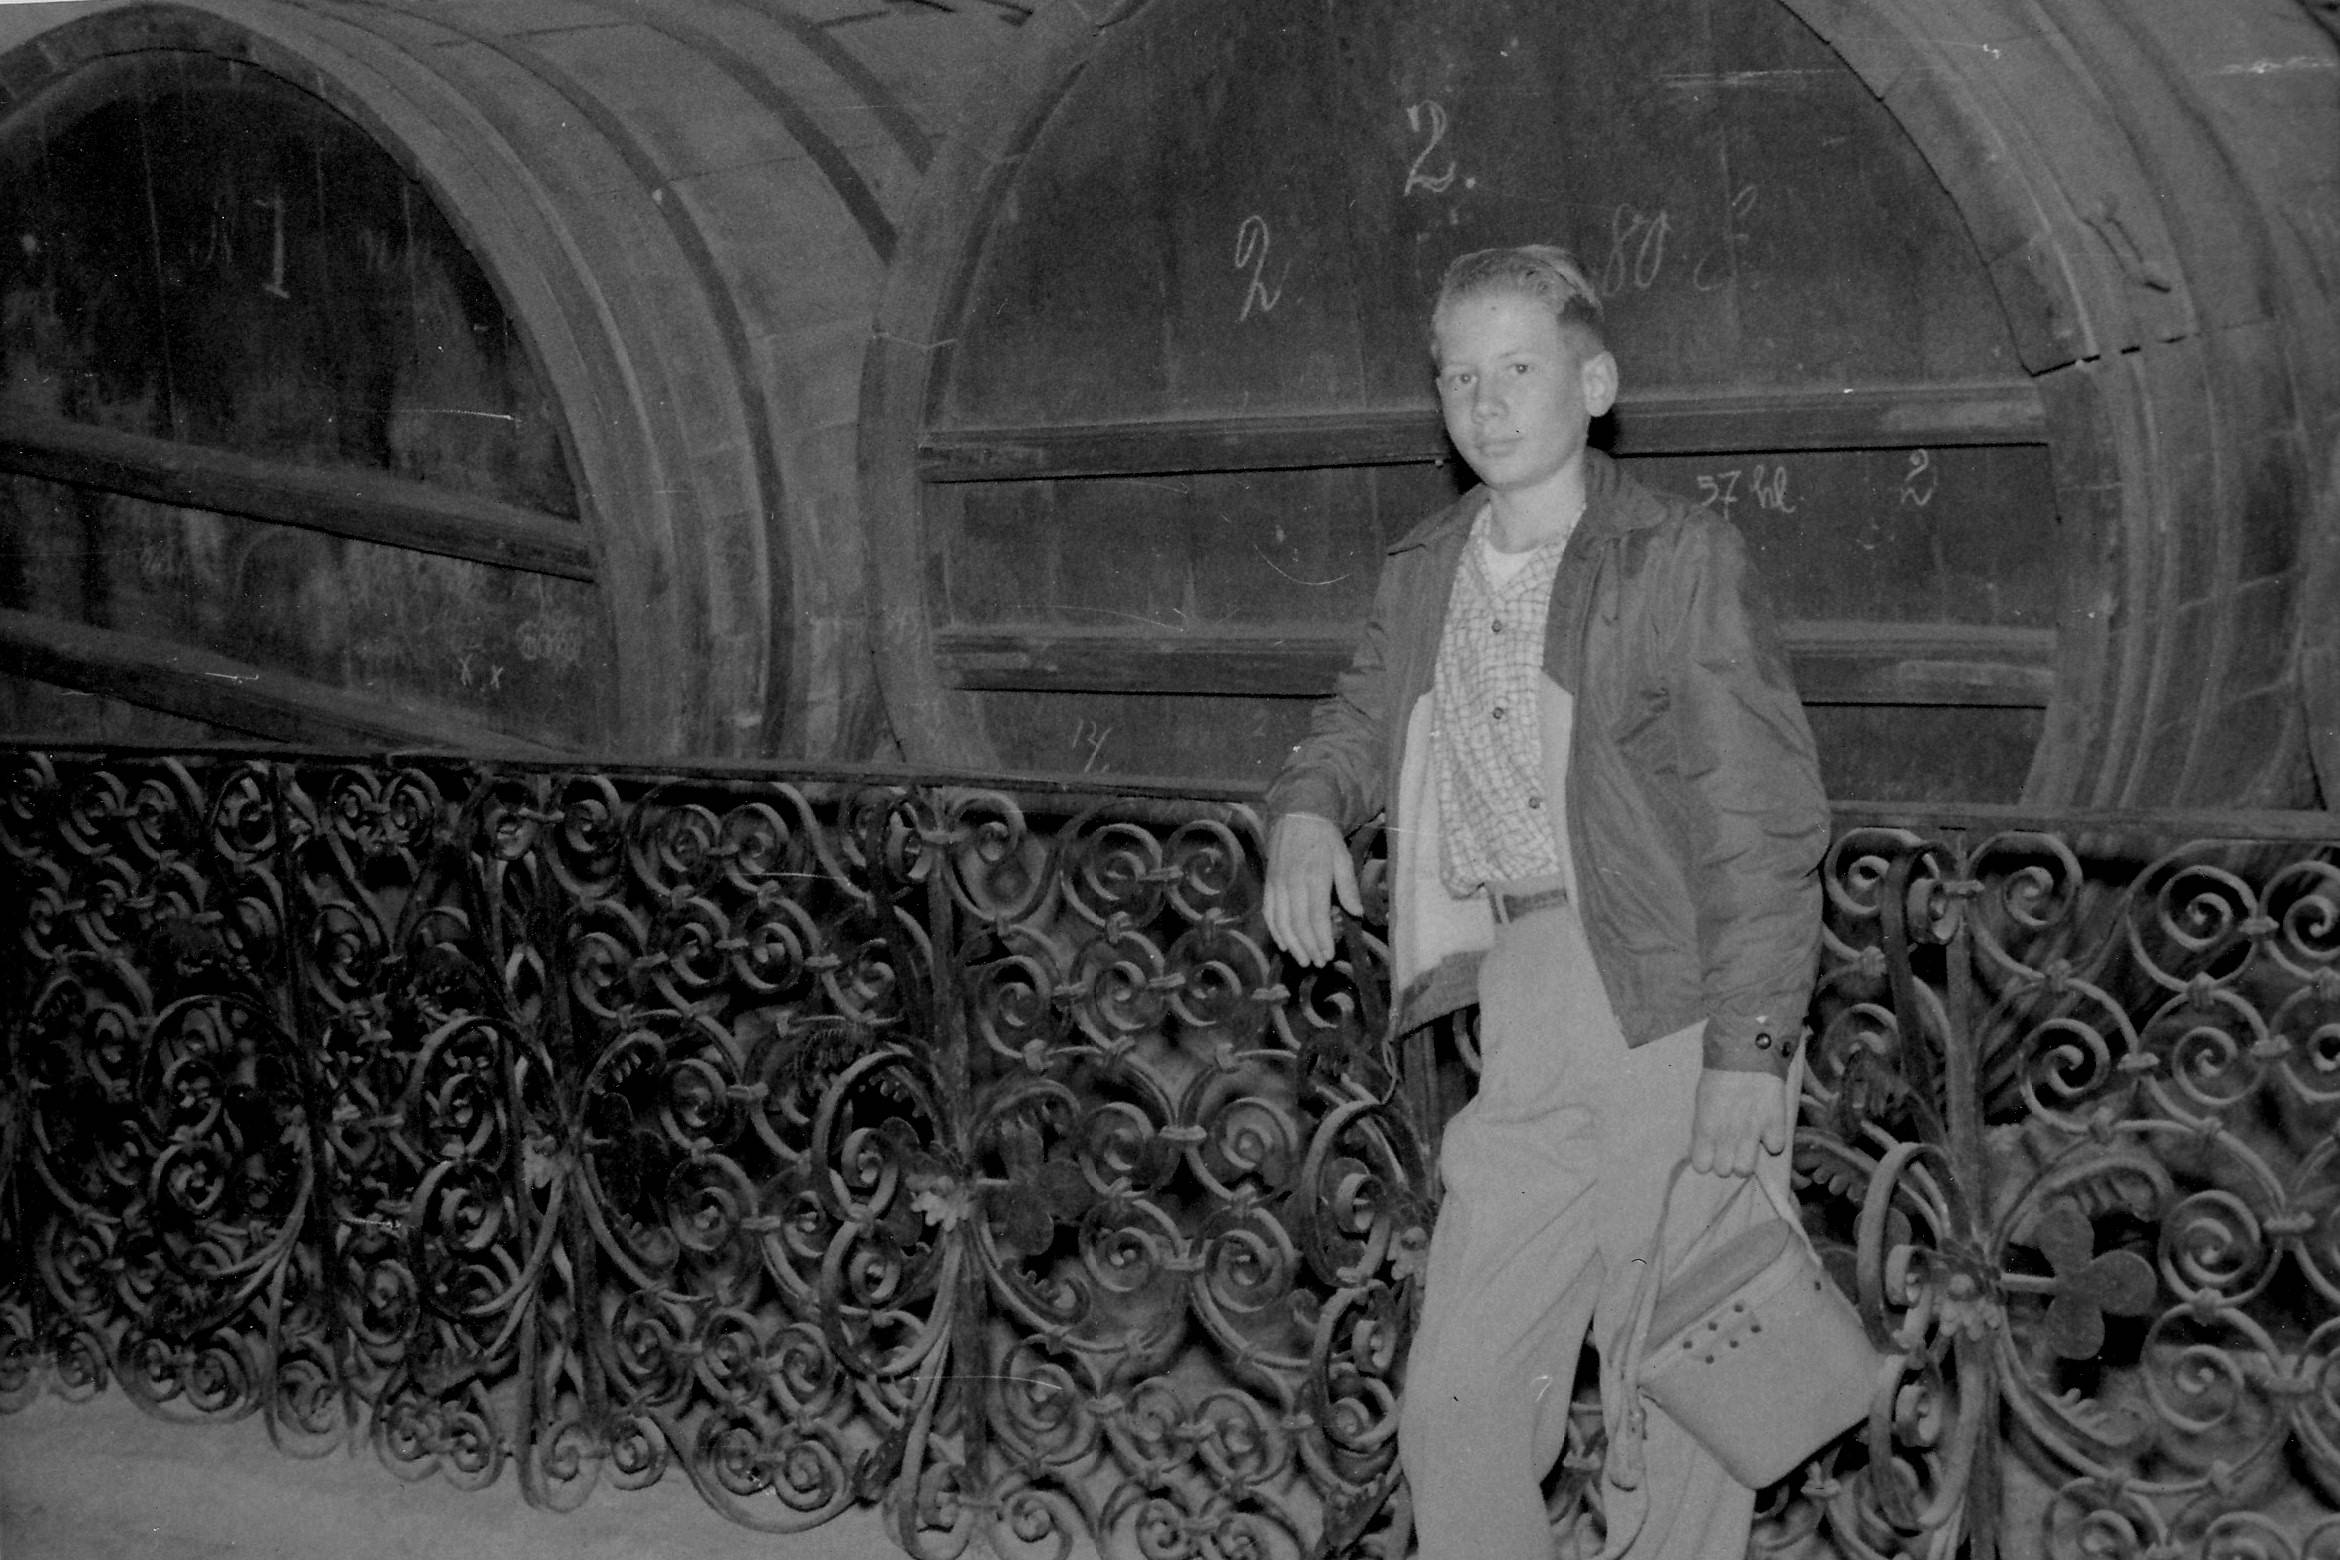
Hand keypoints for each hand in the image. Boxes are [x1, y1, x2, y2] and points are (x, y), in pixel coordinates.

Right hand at [1262, 813, 1360, 966]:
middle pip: (1298, 924)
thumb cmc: (1324, 837)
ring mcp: (1277, 884)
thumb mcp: (1342, 857)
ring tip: (1303, 960)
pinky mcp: (1268, 884)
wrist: (1296, 815)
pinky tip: (1284, 944)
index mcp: (1314, 877)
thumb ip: (1348, 886)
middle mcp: (1293, 883)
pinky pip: (1269, 912)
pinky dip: (1275, 931)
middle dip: (1309, 947)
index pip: (1316, 916)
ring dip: (1292, 944)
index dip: (1321, 939)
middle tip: (1318, 964)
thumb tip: (1356, 913)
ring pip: (1282, 922)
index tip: (1329, 956)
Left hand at [1690, 1069, 1787, 1177]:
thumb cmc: (1719, 1072)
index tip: (1711, 1151)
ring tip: (1748, 1143)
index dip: (1707, 1159)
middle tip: (1730, 1144)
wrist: (1748, 1052)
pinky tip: (1768, 1127)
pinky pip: (1775, 1148)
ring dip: (1747, 1158)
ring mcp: (1752, 1133)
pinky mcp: (1775, 1125)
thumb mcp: (1702, 1099)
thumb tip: (1707, 1145)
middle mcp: (1727, 1135)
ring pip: (1745, 1169)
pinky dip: (1773, 1140)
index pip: (1701, 1165)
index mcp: (1705, 1128)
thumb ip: (1704, 1125)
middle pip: (1724, 1171)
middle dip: (1726, 1160)